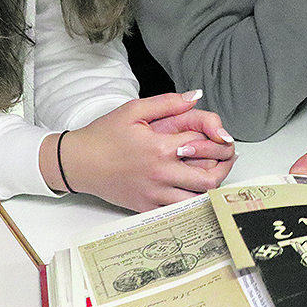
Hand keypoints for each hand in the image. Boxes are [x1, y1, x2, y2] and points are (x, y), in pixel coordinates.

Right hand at [44, 91, 235, 210]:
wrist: (78, 162)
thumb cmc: (104, 135)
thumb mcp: (134, 110)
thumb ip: (168, 102)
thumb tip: (196, 96)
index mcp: (160, 148)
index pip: (204, 145)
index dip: (219, 140)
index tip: (225, 138)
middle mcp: (161, 174)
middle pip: (209, 178)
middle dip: (225, 168)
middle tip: (228, 159)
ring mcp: (154, 194)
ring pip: (196, 199)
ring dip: (210, 187)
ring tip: (215, 174)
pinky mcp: (146, 207)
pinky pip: (177, 210)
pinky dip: (190, 201)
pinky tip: (193, 190)